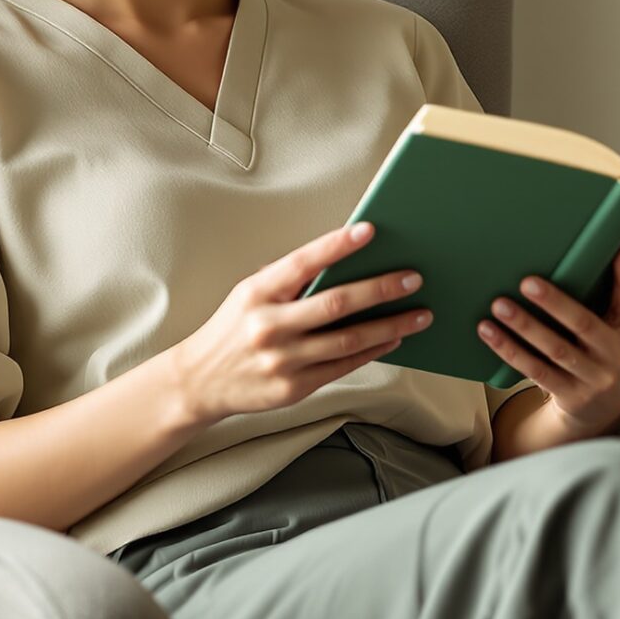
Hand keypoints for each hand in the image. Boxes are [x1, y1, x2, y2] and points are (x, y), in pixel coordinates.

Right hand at [162, 221, 431, 423]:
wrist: (199, 381)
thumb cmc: (233, 329)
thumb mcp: (250, 295)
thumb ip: (289, 281)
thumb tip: (344, 261)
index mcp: (257, 293)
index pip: (302, 263)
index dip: (337, 245)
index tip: (369, 230)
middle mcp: (269, 326)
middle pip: (336, 304)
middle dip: (380, 289)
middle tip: (413, 277)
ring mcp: (282, 360)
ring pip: (348, 339)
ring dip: (390, 325)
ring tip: (419, 313)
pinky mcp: (294, 388)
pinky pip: (343, 365)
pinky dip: (373, 350)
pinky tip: (394, 338)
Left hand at [479, 241, 619, 436]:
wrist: (604, 405)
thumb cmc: (606, 352)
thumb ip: (616, 292)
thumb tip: (619, 249)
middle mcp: (617, 357)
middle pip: (584, 325)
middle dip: (555, 303)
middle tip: (527, 282)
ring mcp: (592, 379)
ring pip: (554, 350)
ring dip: (525, 327)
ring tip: (500, 306)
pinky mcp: (568, 395)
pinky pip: (535, 370)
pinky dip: (510, 350)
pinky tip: (490, 333)